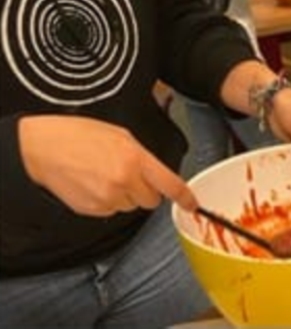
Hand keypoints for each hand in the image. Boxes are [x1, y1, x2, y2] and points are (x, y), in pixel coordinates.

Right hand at [18, 115, 196, 216]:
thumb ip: (143, 157)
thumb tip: (156, 172)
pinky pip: (112, 211)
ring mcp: (108, 198)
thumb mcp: (121, 136)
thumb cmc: (78, 135)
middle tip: (129, 175)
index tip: (192, 204)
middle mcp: (125, 181)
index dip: (185, 197)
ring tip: (104, 176)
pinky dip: (108, 201)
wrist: (41, 148)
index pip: (170, 184)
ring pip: (131, 207)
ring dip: (125, 196)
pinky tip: (93, 184)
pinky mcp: (93, 210)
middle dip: (146, 190)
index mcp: (136, 159)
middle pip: (152, 200)